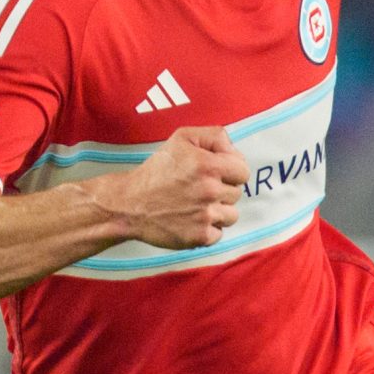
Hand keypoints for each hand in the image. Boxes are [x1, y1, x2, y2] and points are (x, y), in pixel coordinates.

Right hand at [92, 126, 250, 248]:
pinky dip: (208, 229)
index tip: (217, 174)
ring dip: (218, 211)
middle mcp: (209, 191)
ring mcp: (205, 216)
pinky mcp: (200, 237)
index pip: (243, 171)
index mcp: (208, 165)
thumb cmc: (157, 170)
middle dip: (222, 191)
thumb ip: (214, 136)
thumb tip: (234, 150)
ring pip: (231, 215)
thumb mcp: (182, 138)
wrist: (130, 204)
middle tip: (199, 189)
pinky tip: (191, 219)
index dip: (231, 171)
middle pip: (236, 194)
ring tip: (196, 205)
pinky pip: (219, 233)